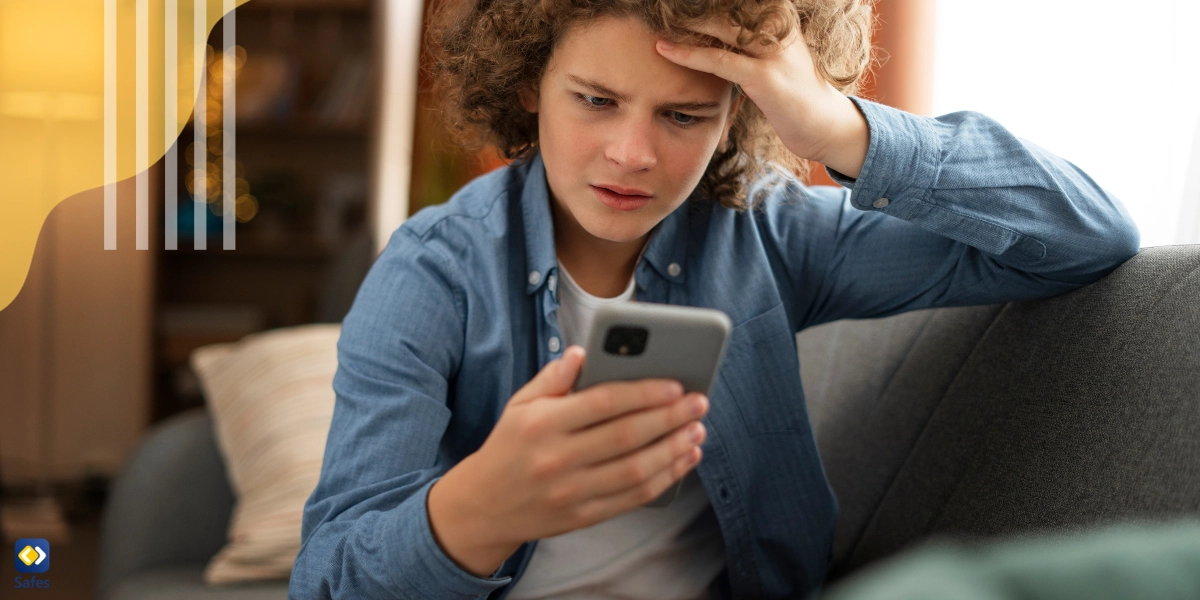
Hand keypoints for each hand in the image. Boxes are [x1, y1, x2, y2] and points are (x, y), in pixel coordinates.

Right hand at [427, 345, 708, 576]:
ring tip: (698, 430)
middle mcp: (557, 459)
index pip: (603, 403)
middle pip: (626, 436)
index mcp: (542, 424)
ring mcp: (571, 492)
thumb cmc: (509, 446)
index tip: (675, 384)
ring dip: (674, 449)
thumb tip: (584, 353)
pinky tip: (684, 459)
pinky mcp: (583, 516)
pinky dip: (665, 478)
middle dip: (669, 418)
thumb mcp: (519, 405)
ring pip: (636, 470)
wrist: (484, 506)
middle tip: (699, 402)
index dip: (643, 392)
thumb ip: (553, 379)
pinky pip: (633, 498)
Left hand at [656, 19, 869, 177]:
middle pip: (729, 6)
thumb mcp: (771, 56)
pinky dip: (689, 53)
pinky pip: (719, 60)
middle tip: (659, 3)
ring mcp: (773, 51)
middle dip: (692, 5)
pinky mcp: (764, 77)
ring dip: (685, 21)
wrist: (823, 125)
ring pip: (721, 26)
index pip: (738, 1)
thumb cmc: (792, 92)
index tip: (678, 0)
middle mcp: (778, 26)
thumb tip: (711, 27)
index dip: (706, 0)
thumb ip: (746, 39)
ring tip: (655, 16)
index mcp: (779, 16)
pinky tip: (665, 49)